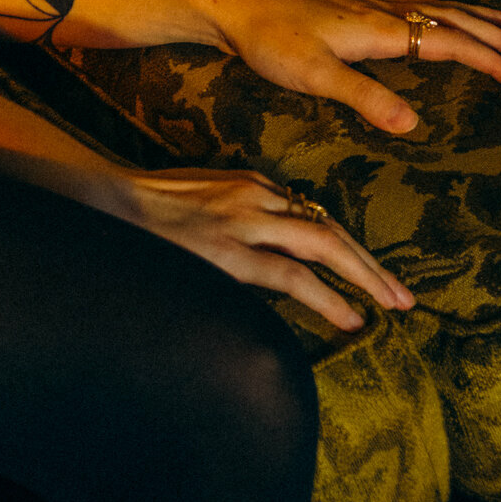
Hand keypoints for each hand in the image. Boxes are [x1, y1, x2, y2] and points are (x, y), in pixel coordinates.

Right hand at [119, 164, 409, 330]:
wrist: (100, 206)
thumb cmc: (137, 211)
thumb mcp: (191, 202)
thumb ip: (227, 219)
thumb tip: (254, 257)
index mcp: (244, 183)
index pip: (309, 215)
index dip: (344, 247)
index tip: (366, 272)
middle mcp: (251, 196)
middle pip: (327, 227)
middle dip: (368, 263)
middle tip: (400, 295)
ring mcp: (241, 222)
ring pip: (322, 244)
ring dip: (365, 277)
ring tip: (391, 307)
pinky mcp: (229, 253)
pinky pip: (291, 275)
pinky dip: (327, 297)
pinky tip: (350, 318)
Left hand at [205, 0, 500, 136]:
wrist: (232, 6)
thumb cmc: (270, 42)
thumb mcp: (317, 76)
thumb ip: (366, 99)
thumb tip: (415, 127)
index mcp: (381, 30)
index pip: (450, 44)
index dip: (491, 61)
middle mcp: (379, 11)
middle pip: (450, 20)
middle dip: (493, 37)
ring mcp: (362, 3)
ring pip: (430, 5)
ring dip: (469, 15)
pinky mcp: (345, 1)